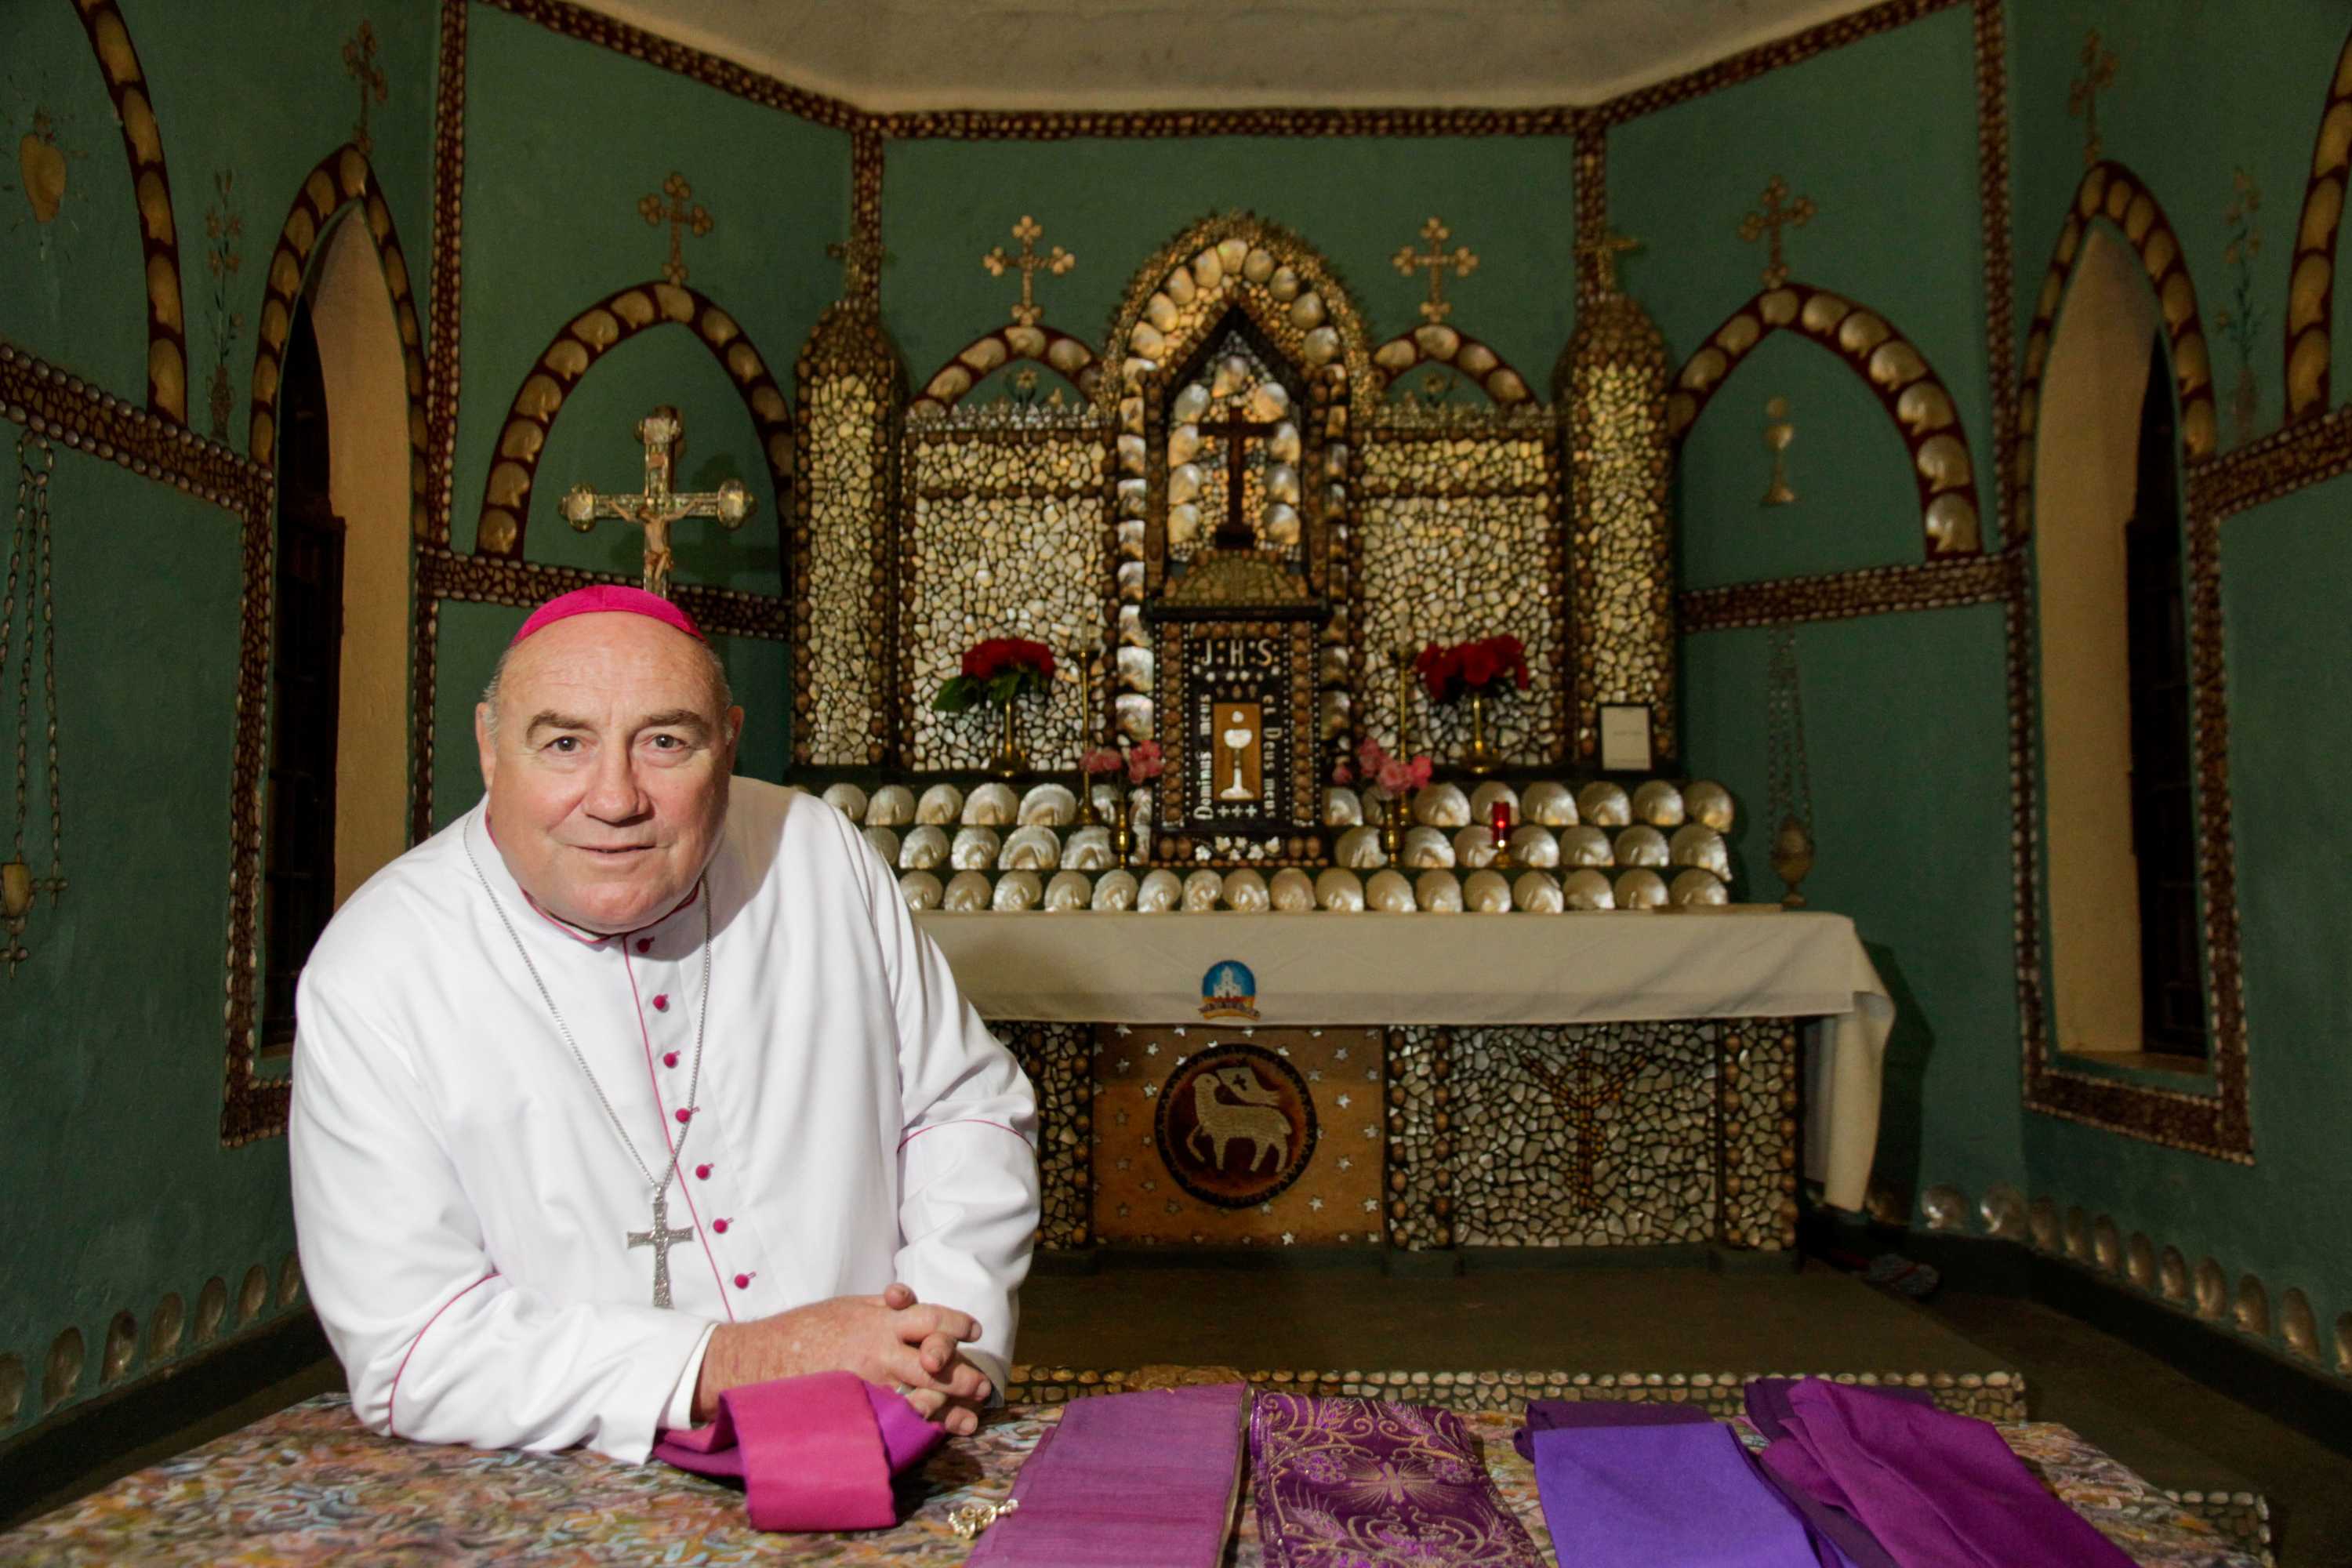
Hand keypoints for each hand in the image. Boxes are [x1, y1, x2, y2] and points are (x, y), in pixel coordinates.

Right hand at [694, 1284, 986, 1421]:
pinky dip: (914, 1425)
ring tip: (967, 1419)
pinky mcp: (854, 1405)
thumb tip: (910, 1300)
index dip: (955, 1323)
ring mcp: (866, 1379)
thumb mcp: (847, 1306)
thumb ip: (882, 1307)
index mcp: (878, 1317)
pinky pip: (892, 1417)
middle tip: (982, 1387)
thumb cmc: (805, 1329)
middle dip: (961, 1374)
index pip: (929, 1316)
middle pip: (933, 1359)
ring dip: (947, 1406)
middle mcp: (877, 1346)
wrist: (759, 1358)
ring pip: (918, 1392)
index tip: (975, 1331)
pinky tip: (930, 1432)